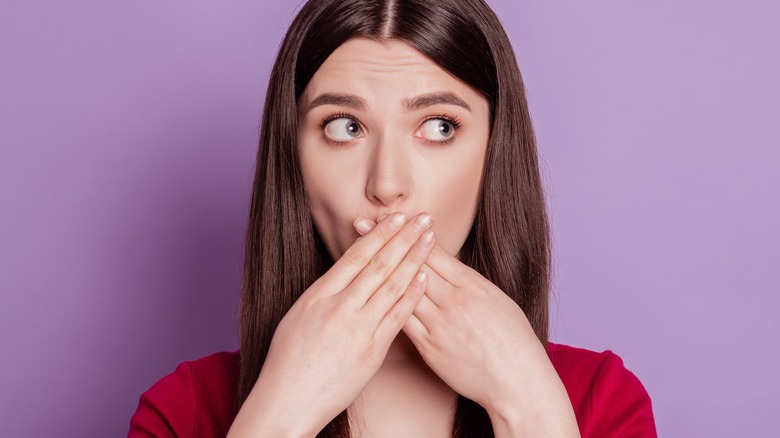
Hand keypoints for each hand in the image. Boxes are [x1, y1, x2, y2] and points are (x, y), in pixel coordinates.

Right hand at [230, 212, 435, 436]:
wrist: (288, 400)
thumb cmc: (289, 361)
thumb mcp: (298, 316)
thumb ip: (324, 294)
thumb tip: (343, 274)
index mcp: (318, 295)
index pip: (355, 256)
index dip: (379, 234)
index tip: (396, 217)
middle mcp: (339, 307)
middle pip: (378, 264)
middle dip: (403, 237)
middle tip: (422, 217)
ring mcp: (357, 328)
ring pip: (391, 285)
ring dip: (414, 259)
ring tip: (430, 239)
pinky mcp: (371, 350)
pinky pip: (397, 317)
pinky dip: (412, 294)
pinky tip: (425, 277)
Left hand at [354, 217, 579, 436]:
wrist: (517, 381)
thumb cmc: (513, 341)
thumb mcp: (496, 301)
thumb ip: (469, 284)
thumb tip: (447, 268)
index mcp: (473, 286)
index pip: (434, 252)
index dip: (408, 232)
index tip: (390, 216)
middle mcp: (454, 301)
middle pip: (413, 264)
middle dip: (386, 241)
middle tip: (362, 222)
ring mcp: (440, 324)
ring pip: (403, 290)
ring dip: (378, 269)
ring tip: (356, 252)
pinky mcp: (430, 348)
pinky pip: (403, 322)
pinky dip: (385, 305)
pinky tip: (367, 293)